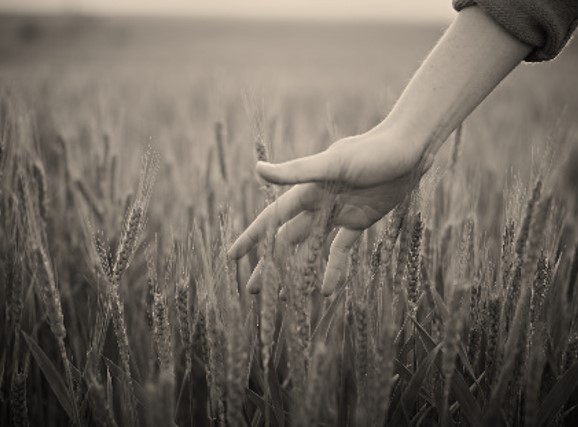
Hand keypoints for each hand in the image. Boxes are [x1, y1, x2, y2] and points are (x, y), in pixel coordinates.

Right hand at [228, 125, 430, 295]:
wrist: (407, 150)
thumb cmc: (371, 152)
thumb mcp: (333, 164)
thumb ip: (296, 171)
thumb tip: (257, 170)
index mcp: (306, 191)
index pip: (272, 219)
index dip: (252, 238)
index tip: (233, 256)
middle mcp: (318, 205)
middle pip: (286, 238)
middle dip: (269, 262)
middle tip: (253, 289)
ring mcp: (338, 214)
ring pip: (311, 247)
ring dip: (299, 269)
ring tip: (287, 296)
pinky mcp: (359, 221)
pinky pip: (342, 249)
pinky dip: (334, 268)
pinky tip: (326, 290)